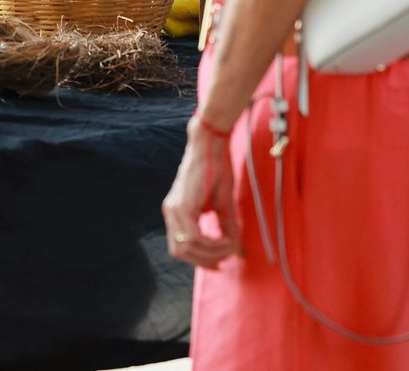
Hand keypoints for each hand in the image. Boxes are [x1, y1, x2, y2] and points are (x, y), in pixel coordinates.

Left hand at [161, 122, 241, 266]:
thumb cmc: (217, 169)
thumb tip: (238, 253)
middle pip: (180, 253)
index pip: (181, 248)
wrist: (212, 146)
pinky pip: (194, 237)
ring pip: (187, 248)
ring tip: (230, 245)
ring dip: (211, 252)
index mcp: (176, 213)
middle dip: (204, 260)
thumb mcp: (222, 204)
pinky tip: (227, 239)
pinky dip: (212, 243)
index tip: (220, 262)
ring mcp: (173, 210)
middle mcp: (170, 213)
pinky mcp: (181, 206)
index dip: (199, 259)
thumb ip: (226, 228)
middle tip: (225, 258)